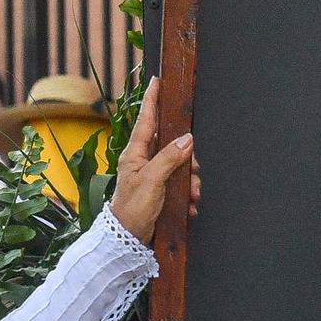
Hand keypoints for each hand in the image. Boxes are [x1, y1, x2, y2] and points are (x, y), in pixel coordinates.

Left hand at [108, 76, 200, 243]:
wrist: (128, 240)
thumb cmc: (132, 210)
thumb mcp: (152, 181)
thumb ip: (169, 159)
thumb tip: (187, 140)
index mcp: (135, 153)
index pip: (146, 119)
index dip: (152, 99)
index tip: (157, 80)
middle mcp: (142, 160)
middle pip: (172, 144)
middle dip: (187, 159)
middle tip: (192, 173)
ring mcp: (150, 175)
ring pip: (180, 166)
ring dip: (190, 181)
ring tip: (191, 195)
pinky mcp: (158, 190)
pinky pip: (180, 184)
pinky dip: (187, 195)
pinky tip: (189, 206)